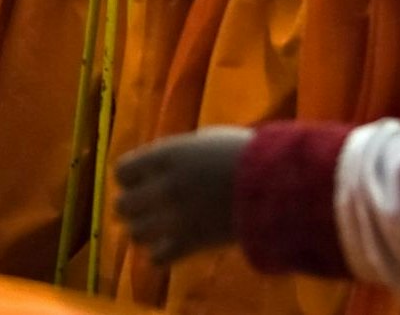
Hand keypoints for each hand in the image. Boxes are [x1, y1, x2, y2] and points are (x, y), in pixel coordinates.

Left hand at [115, 127, 255, 265]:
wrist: (278, 184)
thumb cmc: (248, 156)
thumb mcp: (208, 141)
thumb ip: (182, 153)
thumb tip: (170, 159)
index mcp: (165, 156)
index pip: (121, 171)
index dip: (129, 179)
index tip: (141, 182)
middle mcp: (164, 186)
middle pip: (122, 205)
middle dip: (131, 209)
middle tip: (146, 210)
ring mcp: (178, 216)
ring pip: (136, 233)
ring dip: (143, 233)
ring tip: (156, 232)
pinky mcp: (194, 242)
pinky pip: (159, 257)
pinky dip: (160, 256)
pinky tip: (169, 251)